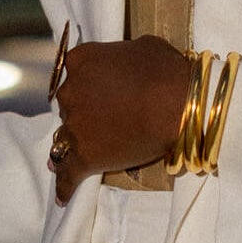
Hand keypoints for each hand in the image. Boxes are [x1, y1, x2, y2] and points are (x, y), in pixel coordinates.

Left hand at [50, 36, 187, 204]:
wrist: (178, 106)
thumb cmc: (165, 71)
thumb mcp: (143, 46)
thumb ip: (121, 55)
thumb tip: (124, 61)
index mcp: (81, 60)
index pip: (73, 70)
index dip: (88, 81)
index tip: (98, 88)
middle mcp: (70, 91)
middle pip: (70, 102)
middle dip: (84, 109)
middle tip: (105, 118)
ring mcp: (74, 125)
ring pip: (64, 137)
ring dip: (71, 144)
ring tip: (69, 156)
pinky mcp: (84, 156)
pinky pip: (68, 174)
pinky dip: (65, 184)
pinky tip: (63, 195)